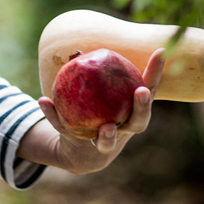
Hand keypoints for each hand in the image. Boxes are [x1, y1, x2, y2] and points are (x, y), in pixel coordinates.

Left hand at [18, 49, 164, 173]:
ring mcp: (104, 142)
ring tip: (105, 127)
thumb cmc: (101, 112)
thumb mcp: (105, 93)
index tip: (160, 50)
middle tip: (140, 93)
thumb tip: (79, 51)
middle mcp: (124, 130)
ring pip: (107, 142)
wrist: (83, 152)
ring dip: (107, 135)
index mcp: (134, 113)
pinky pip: (64, 128)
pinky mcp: (79, 145)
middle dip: (142, 109)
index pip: (149, 90)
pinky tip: (43, 100)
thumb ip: (98, 73)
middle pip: (139, 122)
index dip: (156, 72)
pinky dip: (52, 115)